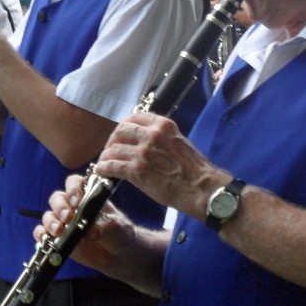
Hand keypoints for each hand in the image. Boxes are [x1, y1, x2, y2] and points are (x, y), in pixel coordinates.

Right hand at [34, 174, 128, 272]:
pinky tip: (45, 238)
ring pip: (48, 215)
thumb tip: (90, 233)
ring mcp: (64, 222)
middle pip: (57, 198)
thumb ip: (103, 226)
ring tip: (59, 230)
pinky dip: (40, 234)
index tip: (77, 201)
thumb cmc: (119, 232)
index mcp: (88, 196)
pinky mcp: (57, 238)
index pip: (75, 183)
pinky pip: (42, 233)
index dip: (73, 188)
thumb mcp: (115, 226)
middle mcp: (73, 206)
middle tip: (68, 217)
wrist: (118, 254)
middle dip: (60, 206)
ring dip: (51, 221)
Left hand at [94, 112, 230, 220]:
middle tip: (112, 150)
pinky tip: (103, 171)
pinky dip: (104, 168)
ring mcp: (143, 152)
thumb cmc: (194, 169)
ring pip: (113, 149)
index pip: (135, 117)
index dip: (124, 126)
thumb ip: (161, 138)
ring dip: (106, 156)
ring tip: (105, 163)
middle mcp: (152, 135)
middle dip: (113, 140)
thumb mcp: (179, 142)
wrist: (201, 187)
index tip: (122, 135)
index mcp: (164, 125)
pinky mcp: (137, 171)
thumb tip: (143, 141)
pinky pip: (111, 166)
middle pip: (120, 131)